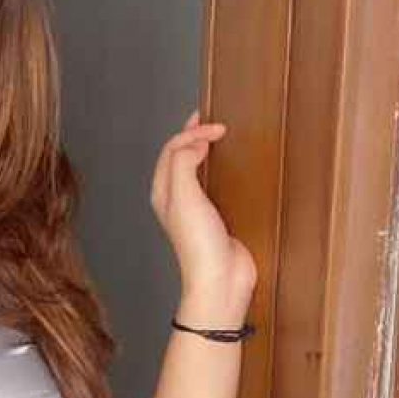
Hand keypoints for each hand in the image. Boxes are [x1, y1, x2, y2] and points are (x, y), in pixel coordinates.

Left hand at [150, 108, 257, 303]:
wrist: (221, 279)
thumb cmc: (198, 244)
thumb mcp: (184, 197)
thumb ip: (183, 164)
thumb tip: (193, 142)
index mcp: (163, 191)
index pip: (171, 150)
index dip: (191, 133)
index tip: (217, 128)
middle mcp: (176, 198)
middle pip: (180, 157)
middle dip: (193, 135)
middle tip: (210, 117)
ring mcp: (197, 207)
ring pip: (197, 169)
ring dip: (206, 150)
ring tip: (220, 134)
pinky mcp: (218, 216)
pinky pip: (215, 184)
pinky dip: (222, 169)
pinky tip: (234, 166)